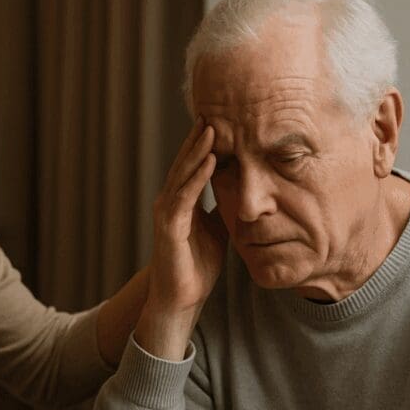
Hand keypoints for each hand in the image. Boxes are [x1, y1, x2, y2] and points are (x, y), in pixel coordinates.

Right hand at [138, 119, 227, 358]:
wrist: (181, 298)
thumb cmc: (198, 265)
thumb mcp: (218, 230)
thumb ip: (223, 208)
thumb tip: (242, 191)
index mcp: (182, 201)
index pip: (193, 165)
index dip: (205, 143)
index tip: (220, 120)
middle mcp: (170, 201)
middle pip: (185, 162)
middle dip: (199, 138)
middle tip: (213, 111)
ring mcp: (167, 213)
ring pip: (183, 174)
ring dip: (197, 151)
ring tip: (211, 128)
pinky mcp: (169, 227)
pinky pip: (185, 196)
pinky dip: (197, 177)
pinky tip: (210, 161)